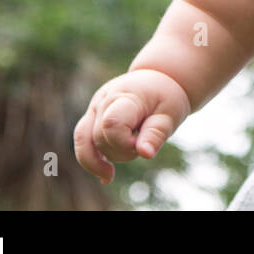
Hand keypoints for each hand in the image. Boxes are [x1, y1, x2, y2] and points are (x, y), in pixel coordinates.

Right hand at [73, 69, 191, 183]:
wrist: (158, 78)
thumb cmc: (166, 96)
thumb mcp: (171, 114)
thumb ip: (156, 134)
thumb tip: (145, 155)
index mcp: (125, 96)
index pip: (111, 125)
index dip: (124, 143)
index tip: (143, 144)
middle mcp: (103, 100)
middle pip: (99, 138)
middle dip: (120, 152)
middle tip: (142, 146)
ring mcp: (94, 107)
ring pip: (84, 141)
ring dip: (99, 160)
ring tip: (111, 174)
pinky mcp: (91, 116)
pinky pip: (82, 140)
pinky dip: (90, 158)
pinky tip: (104, 175)